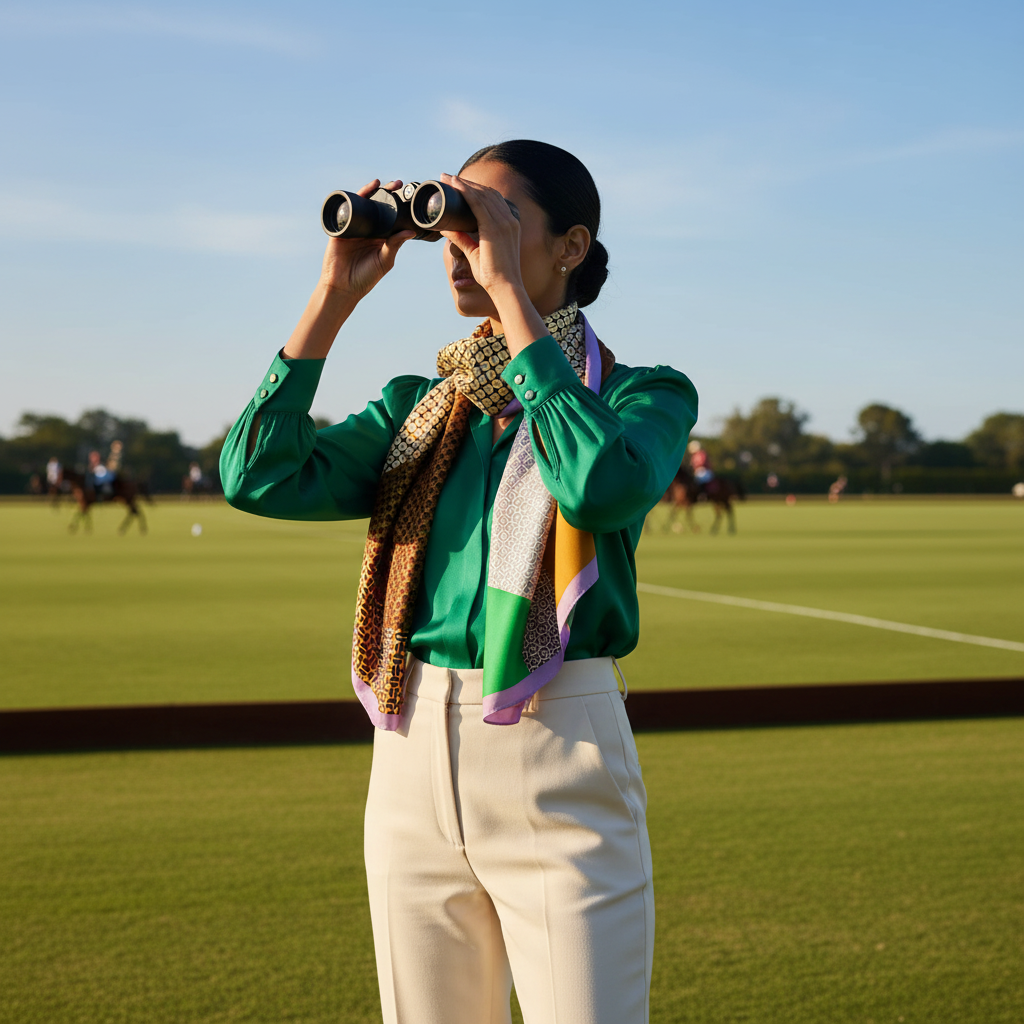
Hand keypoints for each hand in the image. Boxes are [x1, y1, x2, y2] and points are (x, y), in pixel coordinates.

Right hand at [319, 179, 414, 298]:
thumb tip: (411, 231)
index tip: (408, 195)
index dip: (398, 205)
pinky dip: (351, 199)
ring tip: (379, 183)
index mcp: (381, 237)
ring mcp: (354, 227)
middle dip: (387, 193)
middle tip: (398, 184)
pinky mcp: (341, 228)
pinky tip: (360, 192)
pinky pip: (346, 210)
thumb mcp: (384, 260)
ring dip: (370, 192)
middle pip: (378, 206)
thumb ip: (395, 245)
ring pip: (363, 204)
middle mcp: (368, 229)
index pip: (391, 216)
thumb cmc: (365, 278)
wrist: (342, 287)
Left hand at [438, 172, 524, 301]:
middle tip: (448, 177)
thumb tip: (446, 228)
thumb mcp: (474, 252)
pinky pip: (478, 204)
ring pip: (481, 195)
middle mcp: (509, 219)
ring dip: (464, 184)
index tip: (458, 184)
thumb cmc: (493, 274)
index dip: (475, 189)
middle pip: (487, 193)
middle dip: (467, 183)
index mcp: (509, 224)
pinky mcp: (495, 228)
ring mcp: (504, 222)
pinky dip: (466, 192)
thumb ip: (462, 238)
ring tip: (447, 178)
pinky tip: (455, 185)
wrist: (505, 287)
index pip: (492, 199)